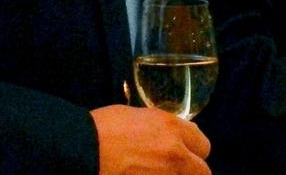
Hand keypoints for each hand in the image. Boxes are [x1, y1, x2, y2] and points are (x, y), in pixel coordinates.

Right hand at [91, 105, 210, 174]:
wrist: (82, 149)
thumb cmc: (103, 127)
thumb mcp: (135, 115)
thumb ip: (160, 127)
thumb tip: (173, 137)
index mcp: (170, 127)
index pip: (203, 144)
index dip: (193, 149)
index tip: (184, 151)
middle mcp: (176, 153)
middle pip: (203, 172)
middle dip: (191, 170)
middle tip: (173, 168)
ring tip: (157, 172)